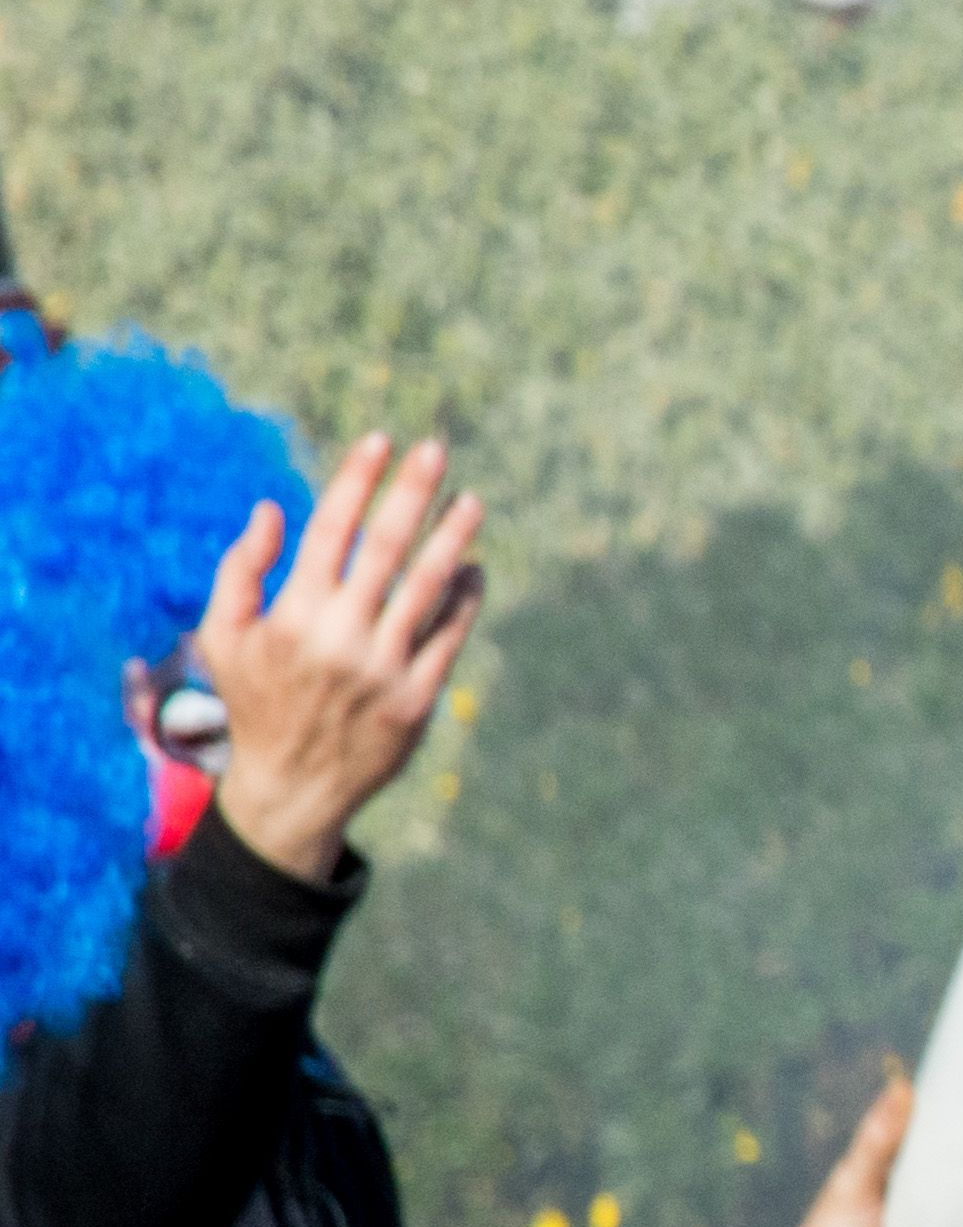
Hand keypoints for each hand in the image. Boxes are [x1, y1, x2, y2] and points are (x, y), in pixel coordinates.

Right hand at [199, 434, 486, 883]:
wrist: (292, 786)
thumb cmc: (255, 699)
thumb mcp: (223, 636)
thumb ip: (240, 569)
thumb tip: (271, 508)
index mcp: (292, 614)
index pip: (330, 529)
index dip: (357, 480)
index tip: (381, 440)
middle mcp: (341, 636)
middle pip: (386, 549)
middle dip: (412, 494)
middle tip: (437, 450)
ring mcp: (384, 667)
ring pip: (428, 588)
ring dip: (452, 539)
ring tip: (471, 501)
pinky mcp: (418, 697)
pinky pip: (449, 635)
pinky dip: (465, 597)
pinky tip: (475, 566)